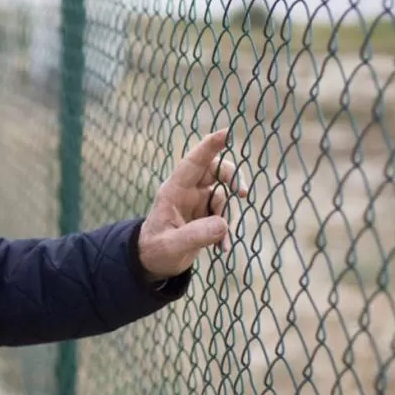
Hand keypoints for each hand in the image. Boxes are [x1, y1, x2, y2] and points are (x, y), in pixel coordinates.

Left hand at [137, 128, 248, 280]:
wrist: (153, 261)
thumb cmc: (156, 249)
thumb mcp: (172, 245)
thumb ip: (196, 235)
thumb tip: (223, 225)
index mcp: (173, 191)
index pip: (192, 163)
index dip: (208, 147)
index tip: (225, 132)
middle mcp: (187, 192)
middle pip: (214, 170)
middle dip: (231, 177)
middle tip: (242, 192)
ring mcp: (198, 203)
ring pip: (223, 196)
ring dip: (227, 217)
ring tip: (222, 243)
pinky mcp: (206, 216)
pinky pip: (224, 216)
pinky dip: (227, 231)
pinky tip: (223, 248)